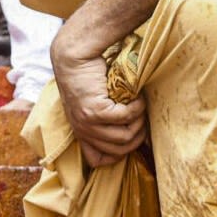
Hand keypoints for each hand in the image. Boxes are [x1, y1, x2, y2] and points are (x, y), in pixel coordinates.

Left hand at [52, 52, 146, 168]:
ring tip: (140, 106)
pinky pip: (126, 117)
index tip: (130, 137)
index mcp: (80, 132)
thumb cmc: (86, 77)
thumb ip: (102, 120)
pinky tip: (137, 97)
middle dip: (137, 136)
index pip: (97, 160)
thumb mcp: (90, 104)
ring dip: (139, 121)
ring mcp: (87, 123)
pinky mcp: (95, 110)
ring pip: (125, 136)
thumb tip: (131, 133)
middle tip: (143, 118)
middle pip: (119, 150)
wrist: (73, 56)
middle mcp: (82, 131)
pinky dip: (137, 108)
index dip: (118, 154)